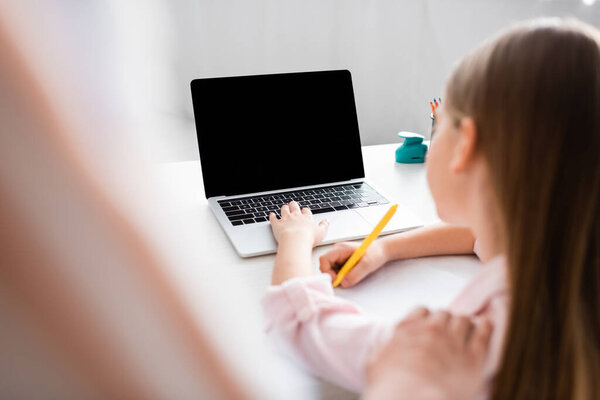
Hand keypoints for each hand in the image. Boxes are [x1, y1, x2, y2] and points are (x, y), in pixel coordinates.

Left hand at [269, 201, 328, 246]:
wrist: (296, 241)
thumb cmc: (309, 238)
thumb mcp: (321, 233)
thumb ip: (324, 226)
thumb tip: (327, 221)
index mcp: (306, 217)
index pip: (306, 211)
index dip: (305, 211)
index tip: (304, 211)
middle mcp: (295, 216)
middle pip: (294, 206)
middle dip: (293, 205)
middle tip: (293, 205)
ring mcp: (285, 219)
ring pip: (284, 209)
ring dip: (284, 208)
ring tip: (284, 207)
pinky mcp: (277, 224)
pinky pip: (273, 218)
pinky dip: (272, 216)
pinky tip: (271, 215)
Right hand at [318, 240, 387, 287]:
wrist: (382, 250)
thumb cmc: (376, 253)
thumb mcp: (367, 265)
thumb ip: (355, 274)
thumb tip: (343, 283)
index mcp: (341, 248)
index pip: (324, 259)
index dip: (327, 271)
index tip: (336, 279)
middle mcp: (337, 251)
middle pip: (325, 265)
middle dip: (332, 275)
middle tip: (343, 280)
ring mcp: (339, 256)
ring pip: (330, 269)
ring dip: (337, 276)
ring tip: (350, 276)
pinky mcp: (342, 261)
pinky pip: (336, 271)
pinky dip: (341, 276)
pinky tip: (350, 275)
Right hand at [365, 308, 492, 399]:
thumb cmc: (390, 388)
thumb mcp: (375, 363)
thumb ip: (385, 348)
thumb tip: (390, 346)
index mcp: (407, 331)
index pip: (421, 311)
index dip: (427, 318)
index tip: (430, 325)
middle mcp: (430, 331)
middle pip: (444, 314)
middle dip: (446, 322)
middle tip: (449, 333)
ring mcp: (452, 342)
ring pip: (463, 320)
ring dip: (464, 324)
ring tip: (468, 331)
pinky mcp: (472, 358)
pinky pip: (484, 333)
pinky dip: (485, 327)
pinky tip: (485, 325)